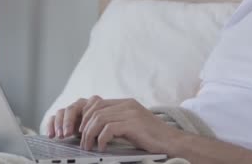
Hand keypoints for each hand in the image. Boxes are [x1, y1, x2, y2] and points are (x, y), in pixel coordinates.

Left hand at [47, 96, 181, 152]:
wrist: (172, 142)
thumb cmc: (152, 138)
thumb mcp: (131, 125)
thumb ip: (117, 121)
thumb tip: (94, 128)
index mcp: (126, 103)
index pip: (97, 103)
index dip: (84, 116)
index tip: (79, 131)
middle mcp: (127, 104)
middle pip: (95, 110)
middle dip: (84, 127)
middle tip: (81, 142)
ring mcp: (130, 113)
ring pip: (98, 119)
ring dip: (89, 135)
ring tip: (89, 147)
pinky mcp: (133, 124)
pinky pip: (108, 129)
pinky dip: (101, 139)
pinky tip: (101, 147)